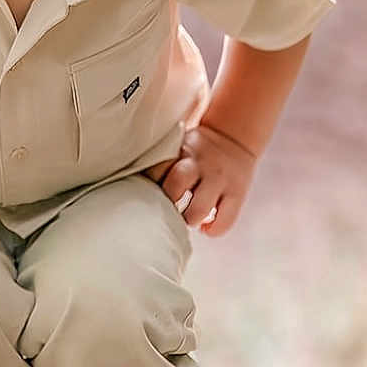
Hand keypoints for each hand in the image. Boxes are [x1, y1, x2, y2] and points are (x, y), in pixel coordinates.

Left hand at [143, 124, 257, 236]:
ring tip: (186, 219)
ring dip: (188, 220)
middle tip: (164, 211)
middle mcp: (200, 165)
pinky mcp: (236, 193)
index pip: (156, 170)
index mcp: (181, 151)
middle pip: (175, 187)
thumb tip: (130, 184)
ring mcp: (219, 180)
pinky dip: (212, 230)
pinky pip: (223, 222)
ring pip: (198, 210)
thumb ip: (160, 162)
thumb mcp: (176, 145)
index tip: (144, 194)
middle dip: (166, 205)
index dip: (147, 185)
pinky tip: (205, 226)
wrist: (234, 136)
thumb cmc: (194, 150)